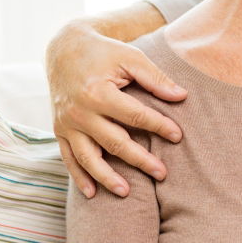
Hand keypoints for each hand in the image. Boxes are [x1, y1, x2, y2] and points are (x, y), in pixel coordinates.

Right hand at [46, 22, 186, 197]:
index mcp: (98, 92)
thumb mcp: (131, 57)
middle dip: (140, 160)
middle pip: (114, 142)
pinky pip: (68, 158)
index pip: (135, 115)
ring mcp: (66, 124)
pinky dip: (79, 177)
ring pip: (88, 157)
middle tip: (162, 173)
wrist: (65, 49)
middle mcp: (79, 112)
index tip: (178, 136)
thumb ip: (155, 78)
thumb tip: (182, 96)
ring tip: (127, 193)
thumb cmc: (104, 53)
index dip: (159, 126)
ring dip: (107, 177)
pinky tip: (92, 194)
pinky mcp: (59, 130)